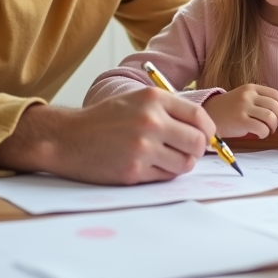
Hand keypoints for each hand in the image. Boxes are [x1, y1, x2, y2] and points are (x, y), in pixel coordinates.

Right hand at [0, 88, 215, 184]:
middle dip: (197, 150)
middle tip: (187, 151)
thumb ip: (170, 110)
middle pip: (198, 143)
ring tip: (166, 158)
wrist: (68, 137)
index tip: (206, 137)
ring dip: (181, 164)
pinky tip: (148, 165)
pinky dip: (162, 174)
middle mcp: (150, 121)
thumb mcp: (138, 100)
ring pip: (185, 164)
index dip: (208, 131)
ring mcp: (142, 148)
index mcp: (154, 99)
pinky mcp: (133, 171)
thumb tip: (205, 130)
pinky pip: (165, 177)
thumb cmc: (106, 119)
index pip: (200, 117)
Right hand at [203, 85, 277, 138]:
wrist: (209, 115)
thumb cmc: (231, 109)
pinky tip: (259, 134)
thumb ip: (266, 101)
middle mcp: (248, 95)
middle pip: (276, 106)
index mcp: (252, 88)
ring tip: (266, 129)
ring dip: (273, 127)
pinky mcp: (240, 121)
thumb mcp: (248, 99)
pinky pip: (262, 128)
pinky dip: (265, 134)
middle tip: (273, 125)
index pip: (277, 94)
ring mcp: (243, 107)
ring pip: (271, 117)